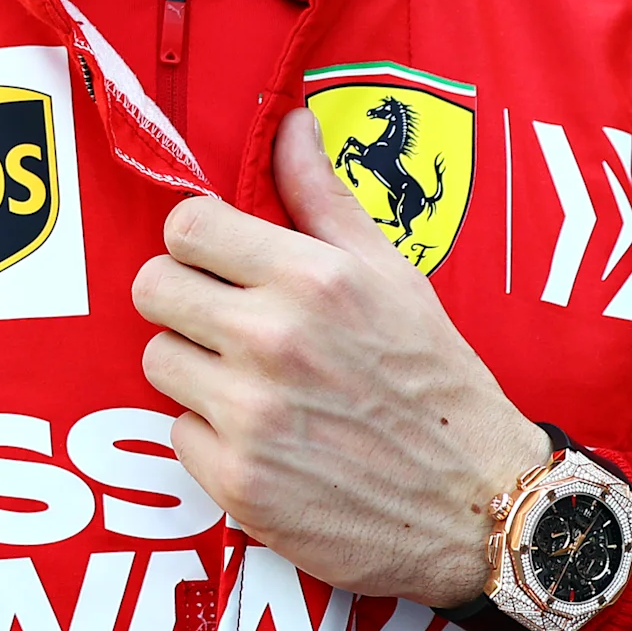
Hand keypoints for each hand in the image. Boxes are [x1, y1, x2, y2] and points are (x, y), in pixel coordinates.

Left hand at [130, 108, 546, 606]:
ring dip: (196, 370)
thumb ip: (325, 198)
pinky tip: (267, 440)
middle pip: (152, 287)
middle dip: (184, 300)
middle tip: (227, 322)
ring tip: (256, 384)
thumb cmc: (436, 383)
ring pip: (158, 360)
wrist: (480, 507)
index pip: (185, 225)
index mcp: (312, 279)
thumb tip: (290, 122)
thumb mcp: (393, 276)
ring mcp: (251, 415)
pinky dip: (212, 438)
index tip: (219, 262)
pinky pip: (177, 433)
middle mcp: (273, 341)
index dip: (198, 242)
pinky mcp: (237, 482)